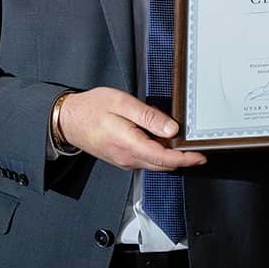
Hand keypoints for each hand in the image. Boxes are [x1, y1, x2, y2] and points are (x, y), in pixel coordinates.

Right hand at [56, 87, 206, 171]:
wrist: (67, 120)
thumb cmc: (91, 108)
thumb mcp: (122, 103)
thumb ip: (148, 117)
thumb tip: (172, 130)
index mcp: (129, 145)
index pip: (165, 158)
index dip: (186, 159)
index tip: (201, 156)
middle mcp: (128, 158)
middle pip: (163, 164)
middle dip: (182, 158)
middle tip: (197, 147)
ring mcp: (124, 161)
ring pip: (154, 163)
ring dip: (169, 156)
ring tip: (181, 140)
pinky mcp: (122, 159)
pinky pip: (145, 160)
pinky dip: (158, 153)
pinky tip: (161, 139)